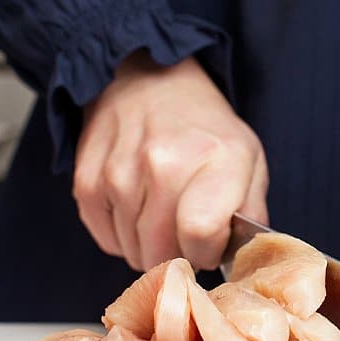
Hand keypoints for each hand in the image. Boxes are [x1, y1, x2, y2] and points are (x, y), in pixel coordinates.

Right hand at [73, 51, 268, 271]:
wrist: (149, 83)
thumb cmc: (204, 130)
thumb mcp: (248, 158)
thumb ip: (251, 211)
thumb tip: (242, 257)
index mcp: (214, 158)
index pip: (200, 234)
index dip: (207, 251)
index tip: (210, 242)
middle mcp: (162, 163)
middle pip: (162, 253)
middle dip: (179, 255)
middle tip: (186, 231)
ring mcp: (119, 173)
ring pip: (134, 252)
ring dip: (150, 246)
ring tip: (163, 212)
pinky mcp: (87, 183)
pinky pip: (107, 241)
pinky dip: (123, 237)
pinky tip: (137, 209)